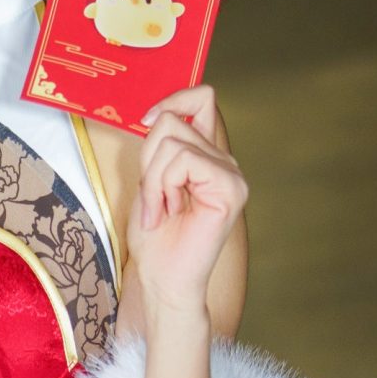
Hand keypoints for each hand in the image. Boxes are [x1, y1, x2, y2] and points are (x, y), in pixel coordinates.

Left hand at [125, 85, 246, 314]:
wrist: (162, 280)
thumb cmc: (155, 238)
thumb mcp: (149, 179)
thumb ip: (159, 146)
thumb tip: (155, 114)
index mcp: (209, 156)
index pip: (202, 97)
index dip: (172, 99)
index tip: (144, 121)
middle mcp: (225, 161)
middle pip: (172, 120)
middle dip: (147, 160)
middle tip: (153, 199)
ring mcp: (232, 175)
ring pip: (172, 143)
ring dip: (152, 179)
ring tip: (160, 210)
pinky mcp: (231, 189)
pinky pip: (183, 160)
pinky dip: (163, 186)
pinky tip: (170, 212)